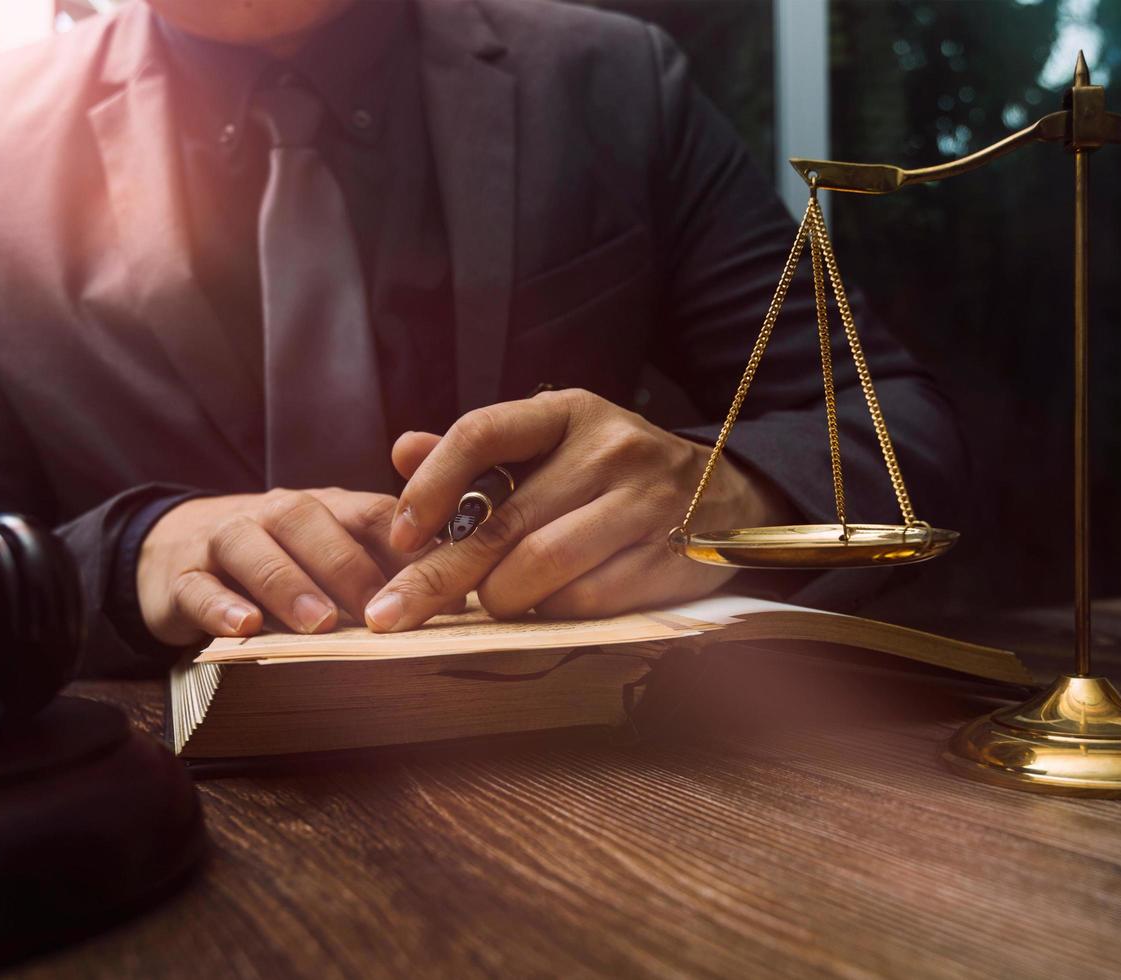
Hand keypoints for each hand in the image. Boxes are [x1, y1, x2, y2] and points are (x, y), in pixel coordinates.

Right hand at [137, 489, 417, 645]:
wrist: (171, 550)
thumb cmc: (275, 561)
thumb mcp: (326, 553)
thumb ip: (382, 566)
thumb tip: (458, 598)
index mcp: (322, 508)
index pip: (368, 512)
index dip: (403, 540)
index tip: (437, 577)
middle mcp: (272, 514)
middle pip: (307, 522)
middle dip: (347, 565)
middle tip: (379, 611)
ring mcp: (222, 541)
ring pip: (253, 548)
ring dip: (289, 584)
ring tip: (320, 623)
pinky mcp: (181, 577)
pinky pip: (198, 587)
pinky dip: (219, 607)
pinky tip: (243, 629)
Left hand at [365, 388, 790, 630]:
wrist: (730, 495)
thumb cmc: (610, 475)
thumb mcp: (551, 447)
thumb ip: (476, 455)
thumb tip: (401, 451)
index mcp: (567, 412)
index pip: (481, 433)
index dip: (430, 487)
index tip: (401, 536)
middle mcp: (609, 448)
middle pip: (501, 522)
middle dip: (436, 578)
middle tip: (390, 615)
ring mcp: (646, 502)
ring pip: (540, 568)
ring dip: (500, 599)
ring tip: (494, 600)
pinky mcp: (672, 555)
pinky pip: (586, 600)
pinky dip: (552, 612)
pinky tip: (548, 605)